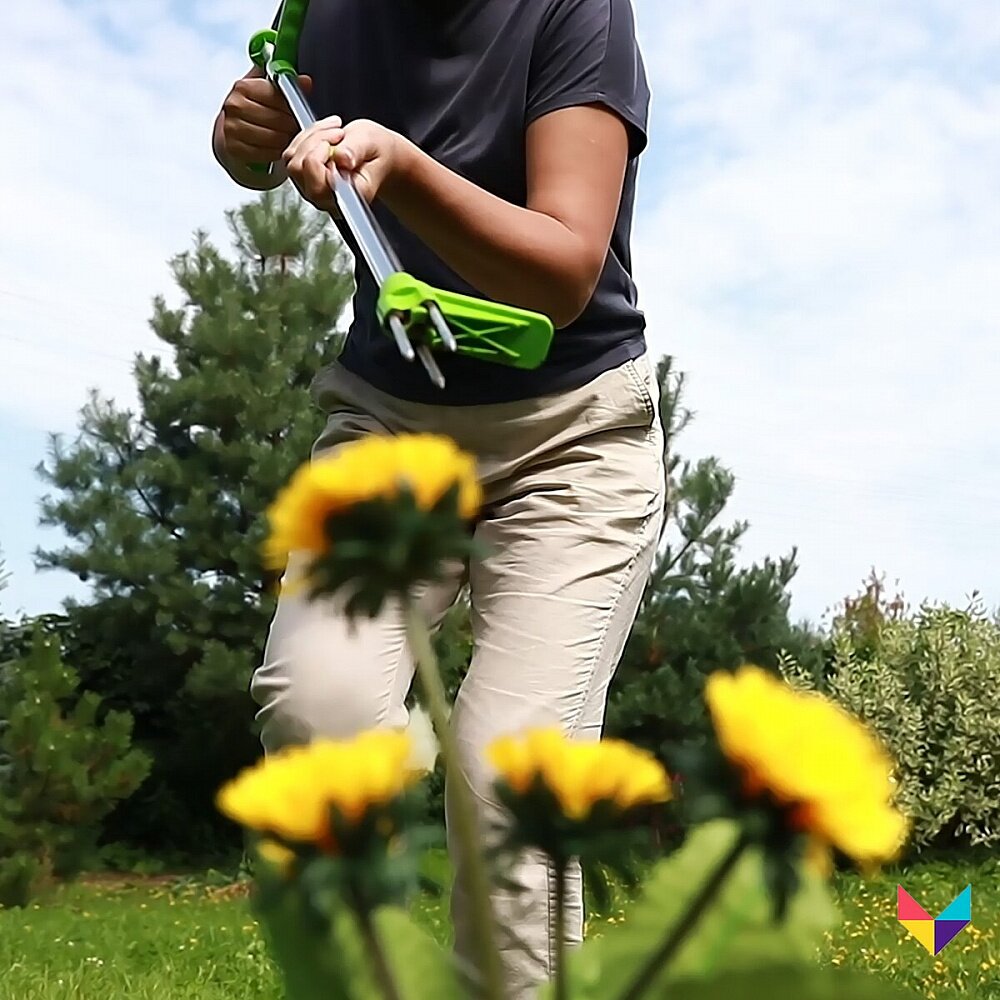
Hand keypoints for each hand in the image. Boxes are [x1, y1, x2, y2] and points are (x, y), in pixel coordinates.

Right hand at [220, 70, 312, 165]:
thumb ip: (287, 84)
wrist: (231, 129)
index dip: (293, 106)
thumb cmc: (252, 109)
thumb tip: (305, 82)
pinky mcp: (234, 148)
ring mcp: (233, 128)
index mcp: (243, 87)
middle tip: (296, 127)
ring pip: (273, 138)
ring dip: (285, 140)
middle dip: (291, 125)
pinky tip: (277, 147)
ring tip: (288, 137)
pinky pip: (265, 153)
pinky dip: (275, 152)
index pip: (278, 97)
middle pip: (277, 119)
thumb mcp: (267, 90)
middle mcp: (235, 106)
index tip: (297, 111)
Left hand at [282, 117, 407, 212]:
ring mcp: (312, 190)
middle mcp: (327, 199)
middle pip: (299, 170)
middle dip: (315, 142)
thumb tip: (341, 158)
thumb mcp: (372, 143)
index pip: (318, 186)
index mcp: (347, 197)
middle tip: (338, 133)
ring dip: (310, 138)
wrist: (375, 157)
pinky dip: (305, 138)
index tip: (339, 140)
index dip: (321, 158)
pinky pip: (291, 154)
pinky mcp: (303, 178)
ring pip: (292, 160)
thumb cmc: (375, 153)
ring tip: (334, 132)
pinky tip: (324, 135)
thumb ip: (356, 150)